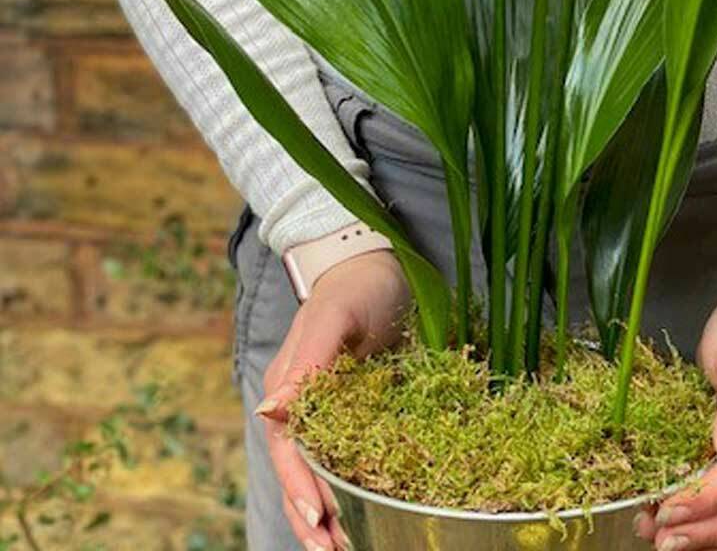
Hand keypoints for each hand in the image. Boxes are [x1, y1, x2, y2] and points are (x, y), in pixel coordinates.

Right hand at [256, 250, 410, 550]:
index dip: (301, 487)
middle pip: (296, 471)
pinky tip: (355, 513)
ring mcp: (320, 408)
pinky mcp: (345, 408)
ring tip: (340, 548)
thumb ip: (306, 364)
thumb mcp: (336, 318)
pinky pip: (336, 457)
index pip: (289, 449)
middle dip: (311, 516)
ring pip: (313, 472)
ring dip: (323, 512)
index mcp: (287, 385)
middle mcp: (296, 402)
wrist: (374, 265)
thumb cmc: (357, 286)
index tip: (320, 520)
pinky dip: (342, 489)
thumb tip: (270, 412)